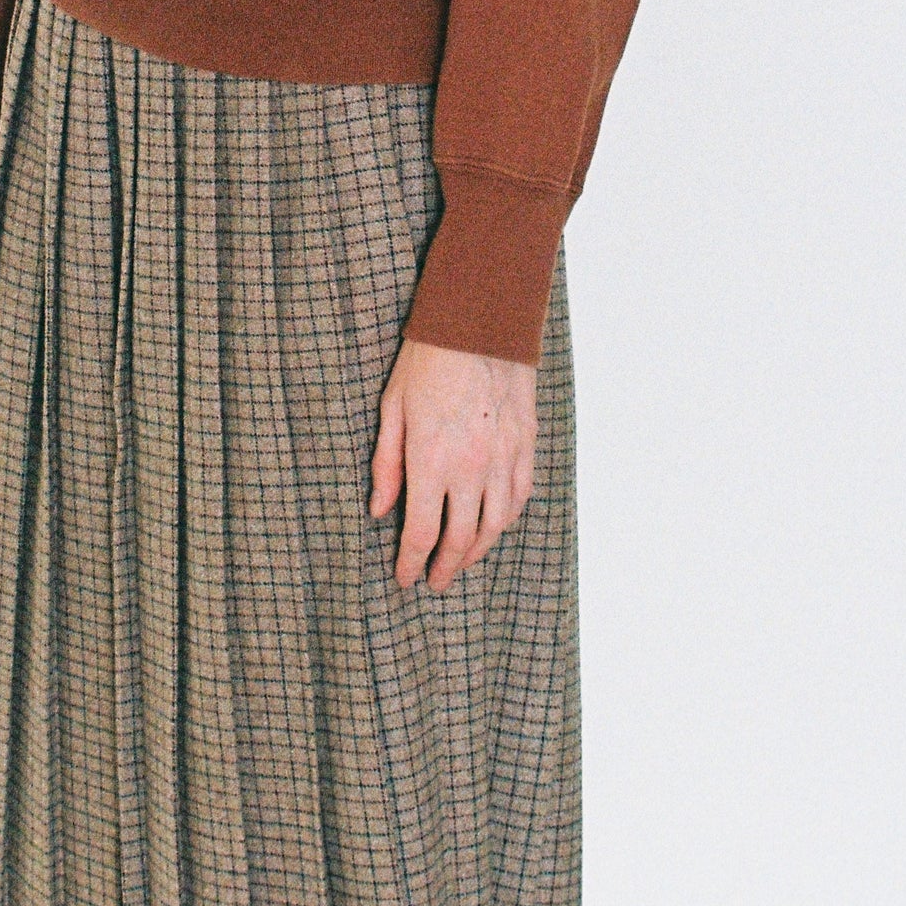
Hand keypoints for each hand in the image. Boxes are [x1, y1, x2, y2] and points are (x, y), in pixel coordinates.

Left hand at [370, 336, 537, 591]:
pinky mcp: (525, 446)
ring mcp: (503, 459)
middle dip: (445, 568)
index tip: (405, 578)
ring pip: (494, 525)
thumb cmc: (428, 361)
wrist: (480, 322)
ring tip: (461, 562)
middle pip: (461, 539)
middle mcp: (471, 468)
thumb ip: (386, 465)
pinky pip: (518, 498)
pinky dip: (504, 520)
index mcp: (431, 461)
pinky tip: (492, 526)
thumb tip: (379, 510)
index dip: (411, 563)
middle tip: (434, 582)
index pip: (422, 533)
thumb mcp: (392, 409)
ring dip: (476, 552)